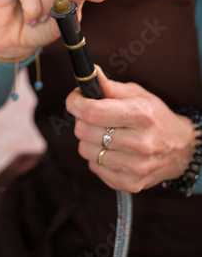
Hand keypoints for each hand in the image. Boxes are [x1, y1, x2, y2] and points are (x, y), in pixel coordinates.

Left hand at [67, 66, 199, 192]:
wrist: (181, 149)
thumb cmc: (154, 117)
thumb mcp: (137, 95)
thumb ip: (109, 86)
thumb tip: (89, 73)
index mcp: (140, 115)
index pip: (92, 112)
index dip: (76, 103)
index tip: (75, 99)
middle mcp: (139, 142)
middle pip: (84, 131)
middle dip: (82, 120)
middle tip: (93, 117)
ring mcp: (135, 166)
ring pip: (85, 150)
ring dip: (89, 140)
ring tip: (105, 134)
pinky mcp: (131, 183)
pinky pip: (94, 167)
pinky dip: (97, 158)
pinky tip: (112, 150)